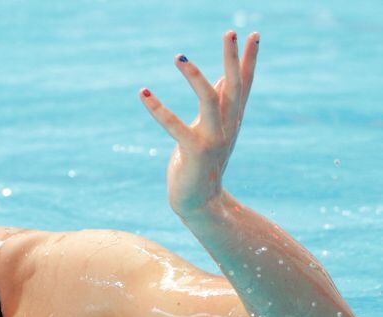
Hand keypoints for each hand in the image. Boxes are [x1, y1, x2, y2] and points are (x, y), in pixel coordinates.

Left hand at [139, 31, 259, 217]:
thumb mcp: (213, 130)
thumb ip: (219, 105)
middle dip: (233, 58)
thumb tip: (224, 77)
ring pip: (209, 100)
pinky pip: (174, 125)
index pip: (244, 85)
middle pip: (234, 87)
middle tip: (230, 32)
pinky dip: (158, 108)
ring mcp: (212, 139)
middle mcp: (227, 127)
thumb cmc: (202, 163)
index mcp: (231, 121)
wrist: (200, 202)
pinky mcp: (193, 151)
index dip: (249, 60)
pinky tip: (143, 93)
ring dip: (194, 76)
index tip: (254, 34)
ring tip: (178, 56)